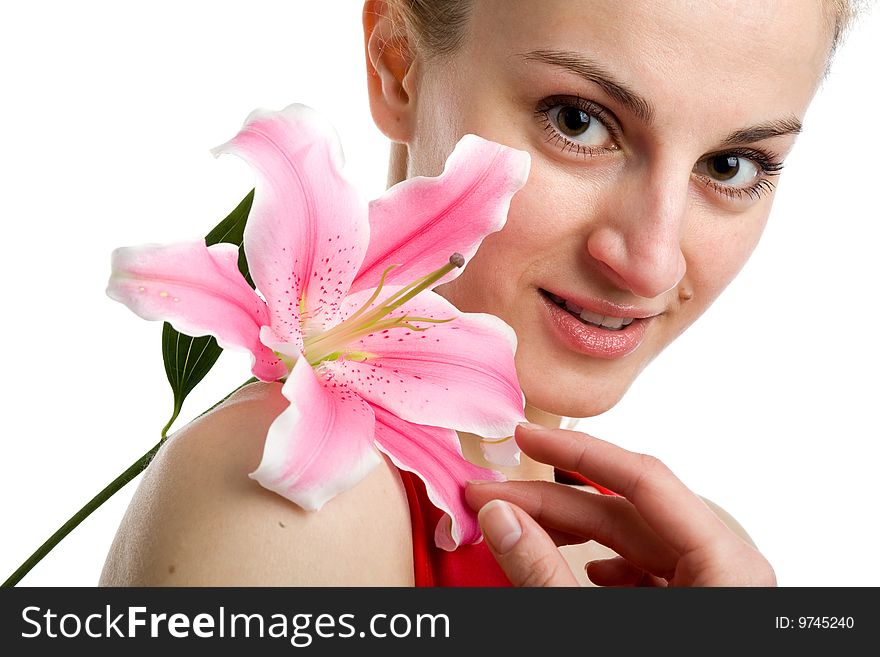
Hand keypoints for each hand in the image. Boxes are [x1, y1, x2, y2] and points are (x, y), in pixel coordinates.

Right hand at [465, 422, 775, 586]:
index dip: (578, 451)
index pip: (644, 477)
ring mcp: (711, 588)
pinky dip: (602, 565)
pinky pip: (645, 570)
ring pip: (631, 540)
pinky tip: (577, 569)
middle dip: (552, 503)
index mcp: (726, 564)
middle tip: (491, 496)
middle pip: (628, 511)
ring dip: (569, 533)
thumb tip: (498, 516)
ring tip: (516, 529)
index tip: (525, 434)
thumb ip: (547, 572)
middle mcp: (725, 568)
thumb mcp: (599, 626)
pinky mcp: (695, 605)